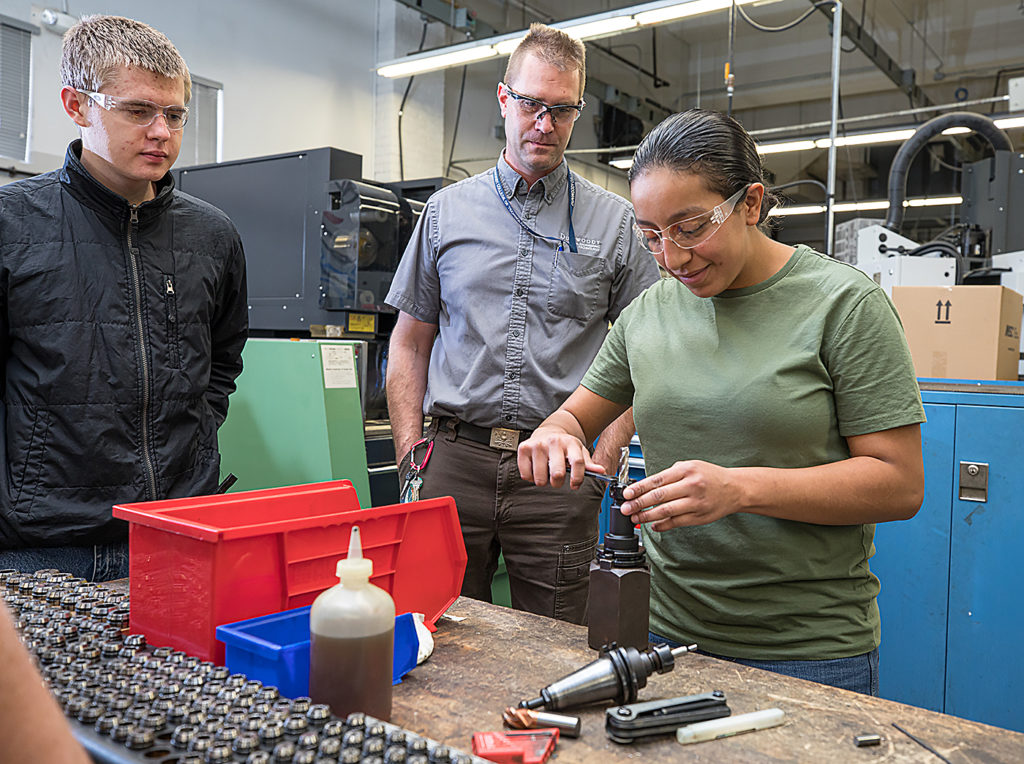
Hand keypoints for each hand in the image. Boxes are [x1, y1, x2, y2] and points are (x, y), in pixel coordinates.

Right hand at [518, 428, 604, 488]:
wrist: (548, 432)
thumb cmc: (565, 446)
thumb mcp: (579, 452)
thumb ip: (589, 464)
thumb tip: (601, 471)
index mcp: (570, 443)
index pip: (577, 463)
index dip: (577, 478)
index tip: (575, 485)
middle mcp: (554, 442)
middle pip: (557, 474)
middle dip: (558, 483)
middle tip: (557, 480)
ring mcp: (538, 445)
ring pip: (540, 478)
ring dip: (543, 481)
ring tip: (545, 472)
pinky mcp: (524, 448)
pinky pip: (526, 475)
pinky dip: (530, 477)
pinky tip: (535, 469)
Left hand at [620, 460, 742, 530]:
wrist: (735, 489)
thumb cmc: (710, 476)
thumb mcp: (691, 466)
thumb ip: (670, 475)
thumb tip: (647, 486)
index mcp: (686, 471)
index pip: (657, 480)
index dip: (639, 488)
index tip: (627, 494)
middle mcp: (691, 486)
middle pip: (659, 497)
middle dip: (638, 503)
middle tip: (626, 508)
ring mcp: (695, 503)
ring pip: (666, 511)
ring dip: (647, 516)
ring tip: (636, 518)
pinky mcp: (699, 517)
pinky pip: (676, 522)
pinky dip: (662, 525)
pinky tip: (653, 525)